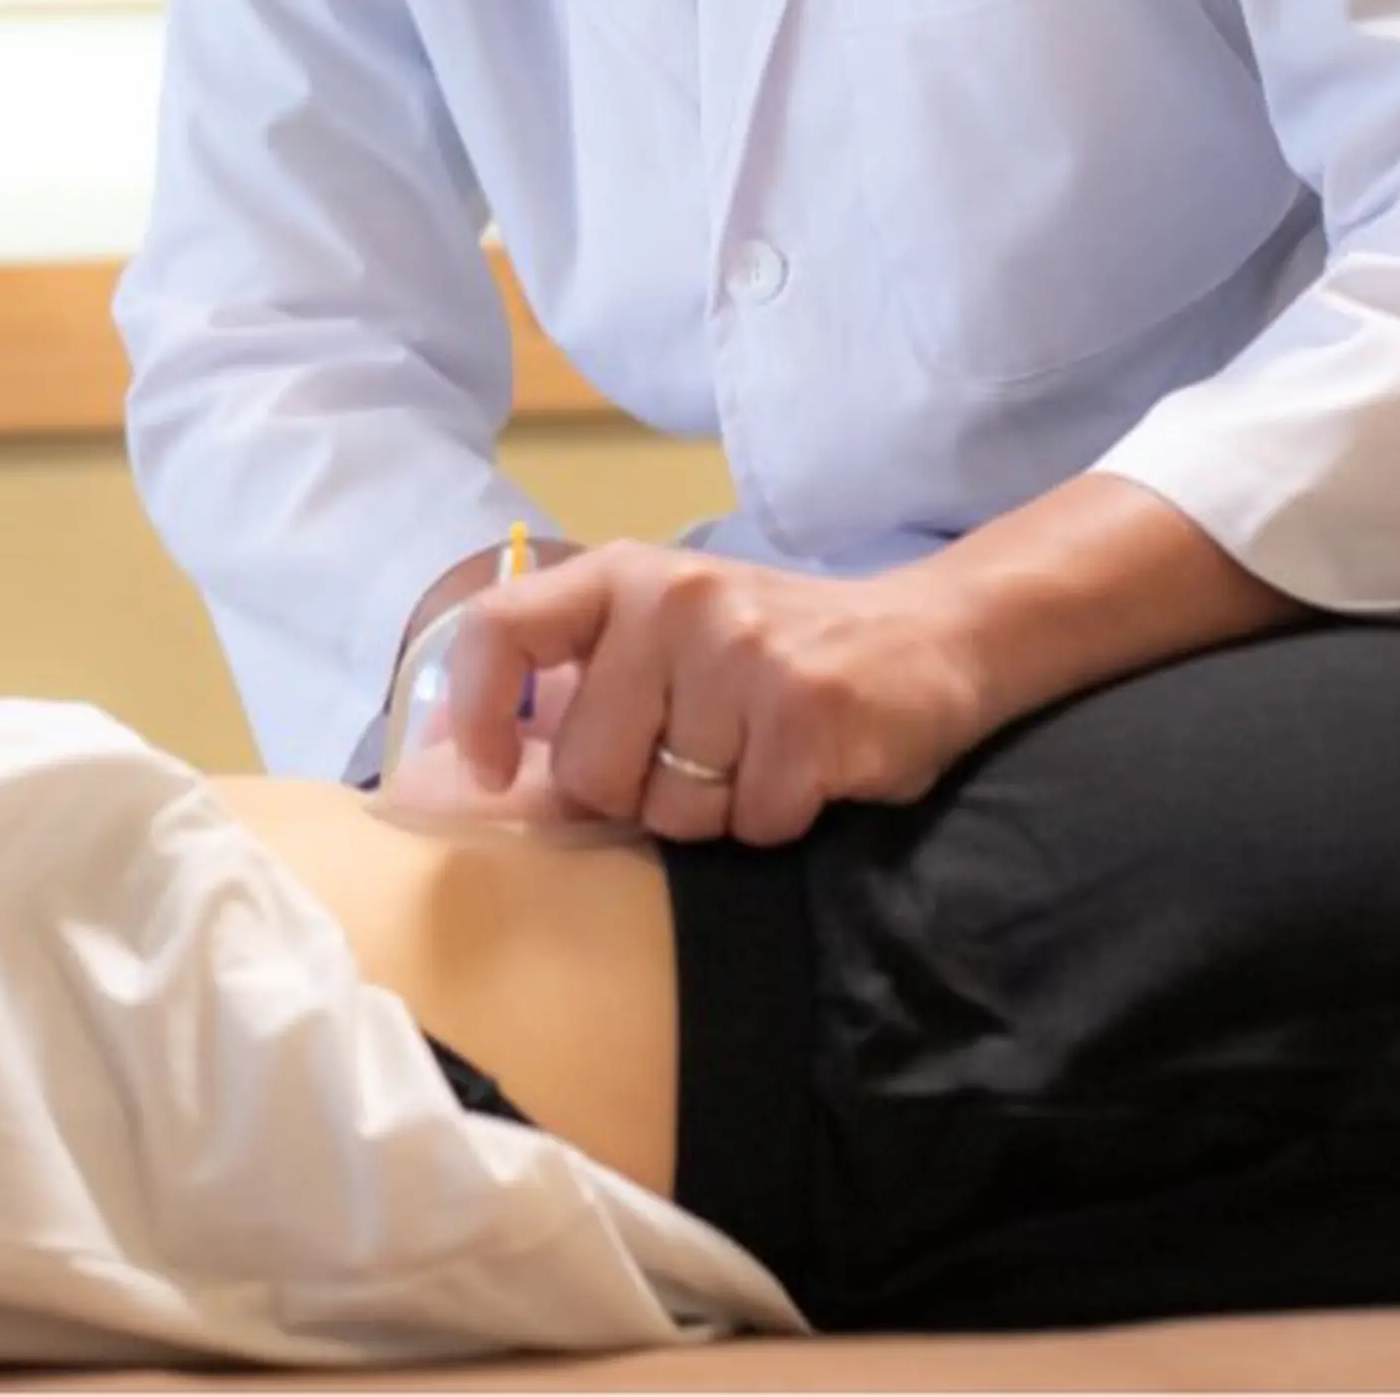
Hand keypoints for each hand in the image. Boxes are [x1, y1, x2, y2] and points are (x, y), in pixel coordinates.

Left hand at [439, 543, 994, 844]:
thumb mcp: (665, 637)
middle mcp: (673, 600)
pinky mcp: (807, 710)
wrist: (928, 635)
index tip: (495, 773)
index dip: (475, 711)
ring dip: (714, 810)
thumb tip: (471, 771)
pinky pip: (750, 823)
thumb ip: (581, 684)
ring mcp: (742, 651)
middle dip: (637, 793)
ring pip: (672, 809)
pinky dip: (776, 819)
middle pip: (589, 768)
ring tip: (758, 754)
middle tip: (701, 755)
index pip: (500, 628)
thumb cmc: (770, 651)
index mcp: (620, 576)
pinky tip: (806, 769)